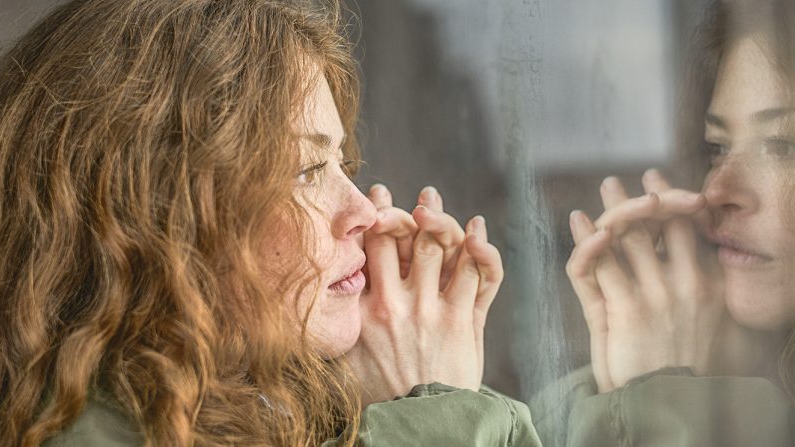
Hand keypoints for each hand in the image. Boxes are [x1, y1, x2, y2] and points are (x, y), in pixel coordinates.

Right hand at [348, 185, 502, 404]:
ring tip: (436, 200)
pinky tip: (477, 230)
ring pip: (440, 245)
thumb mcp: (341, 361)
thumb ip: (333, 327)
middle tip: (418, 196)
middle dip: (408, 208)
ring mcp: (432, 309)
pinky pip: (477, 272)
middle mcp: (396, 302)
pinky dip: (480, 247)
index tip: (378, 195)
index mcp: (363, 310)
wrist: (418, 425)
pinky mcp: (463, 320)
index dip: (374, 216)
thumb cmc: (378, 396)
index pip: (367, 248)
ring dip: (442, 217)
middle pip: (403, 236)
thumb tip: (314, 304)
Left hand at [566, 169, 722, 391]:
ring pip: (628, 237)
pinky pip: (598, 262)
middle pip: (661, 224)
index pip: (692, 229)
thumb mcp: (702, 320)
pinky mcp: (626, 309)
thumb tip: (688, 251)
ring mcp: (657, 295)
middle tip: (620, 183)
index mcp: (711, 286)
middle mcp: (688, 284)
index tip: (659, 185)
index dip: (675, 202)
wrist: (672, 404)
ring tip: (604, 189)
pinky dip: (586, 238)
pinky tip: (579, 220)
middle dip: (640, 198)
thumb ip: (691, 284)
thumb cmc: (684, 366)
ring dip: (612, 208)